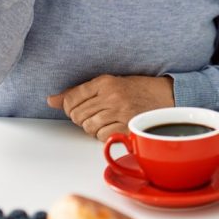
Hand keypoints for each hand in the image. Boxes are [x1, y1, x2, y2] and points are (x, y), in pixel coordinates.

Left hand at [46, 74, 174, 140]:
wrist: (167, 96)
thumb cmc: (138, 90)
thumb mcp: (109, 83)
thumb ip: (79, 92)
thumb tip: (50, 100)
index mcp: (105, 82)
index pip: (72, 98)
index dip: (69, 107)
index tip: (76, 108)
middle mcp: (111, 96)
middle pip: (77, 115)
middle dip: (82, 118)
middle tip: (95, 114)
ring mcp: (120, 112)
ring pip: (88, 127)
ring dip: (93, 128)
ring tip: (104, 121)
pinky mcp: (128, 127)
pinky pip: (102, 137)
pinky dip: (104, 135)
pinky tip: (113, 127)